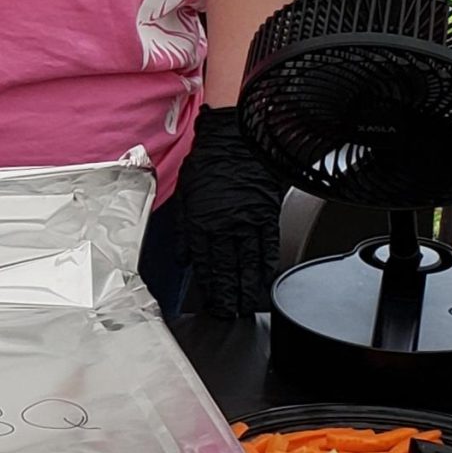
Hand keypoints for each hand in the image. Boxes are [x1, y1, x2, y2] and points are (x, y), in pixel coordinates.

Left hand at [175, 106, 284, 317]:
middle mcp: (222, 225)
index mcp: (199, 221)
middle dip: (227, 296)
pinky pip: (267, 245)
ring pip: (246, 263)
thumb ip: (184, 230)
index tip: (211, 304)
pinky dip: (267, 264)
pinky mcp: (266, 213)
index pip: (203, 264)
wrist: (234, 137)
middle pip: (225, 269)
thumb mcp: (185, 194)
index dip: (208, 288)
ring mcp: (246, 221)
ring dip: (247, 288)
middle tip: (230, 316)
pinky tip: (266, 279)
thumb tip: (184, 257)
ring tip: (249, 307)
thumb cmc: (208, 162)